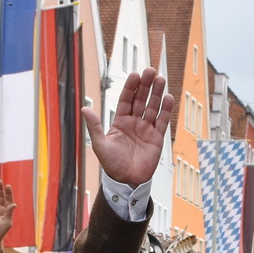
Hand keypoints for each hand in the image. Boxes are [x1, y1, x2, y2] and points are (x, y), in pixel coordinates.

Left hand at [84, 68, 174, 187]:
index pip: (126, 99)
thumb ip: (95, 126)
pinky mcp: (156, 138)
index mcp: (120, 121)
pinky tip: (168, 98)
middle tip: (150, 71)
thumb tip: (85, 108)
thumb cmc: (112, 164)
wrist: (126, 181)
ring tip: (161, 79)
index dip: (131, 87)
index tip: (135, 75)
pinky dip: (166, 110)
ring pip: (153, 107)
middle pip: (141, 99)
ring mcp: (146, 129)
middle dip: (146, 85)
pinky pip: (162, 121)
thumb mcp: (100, 145)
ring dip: (157, 94)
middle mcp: (134, 122)